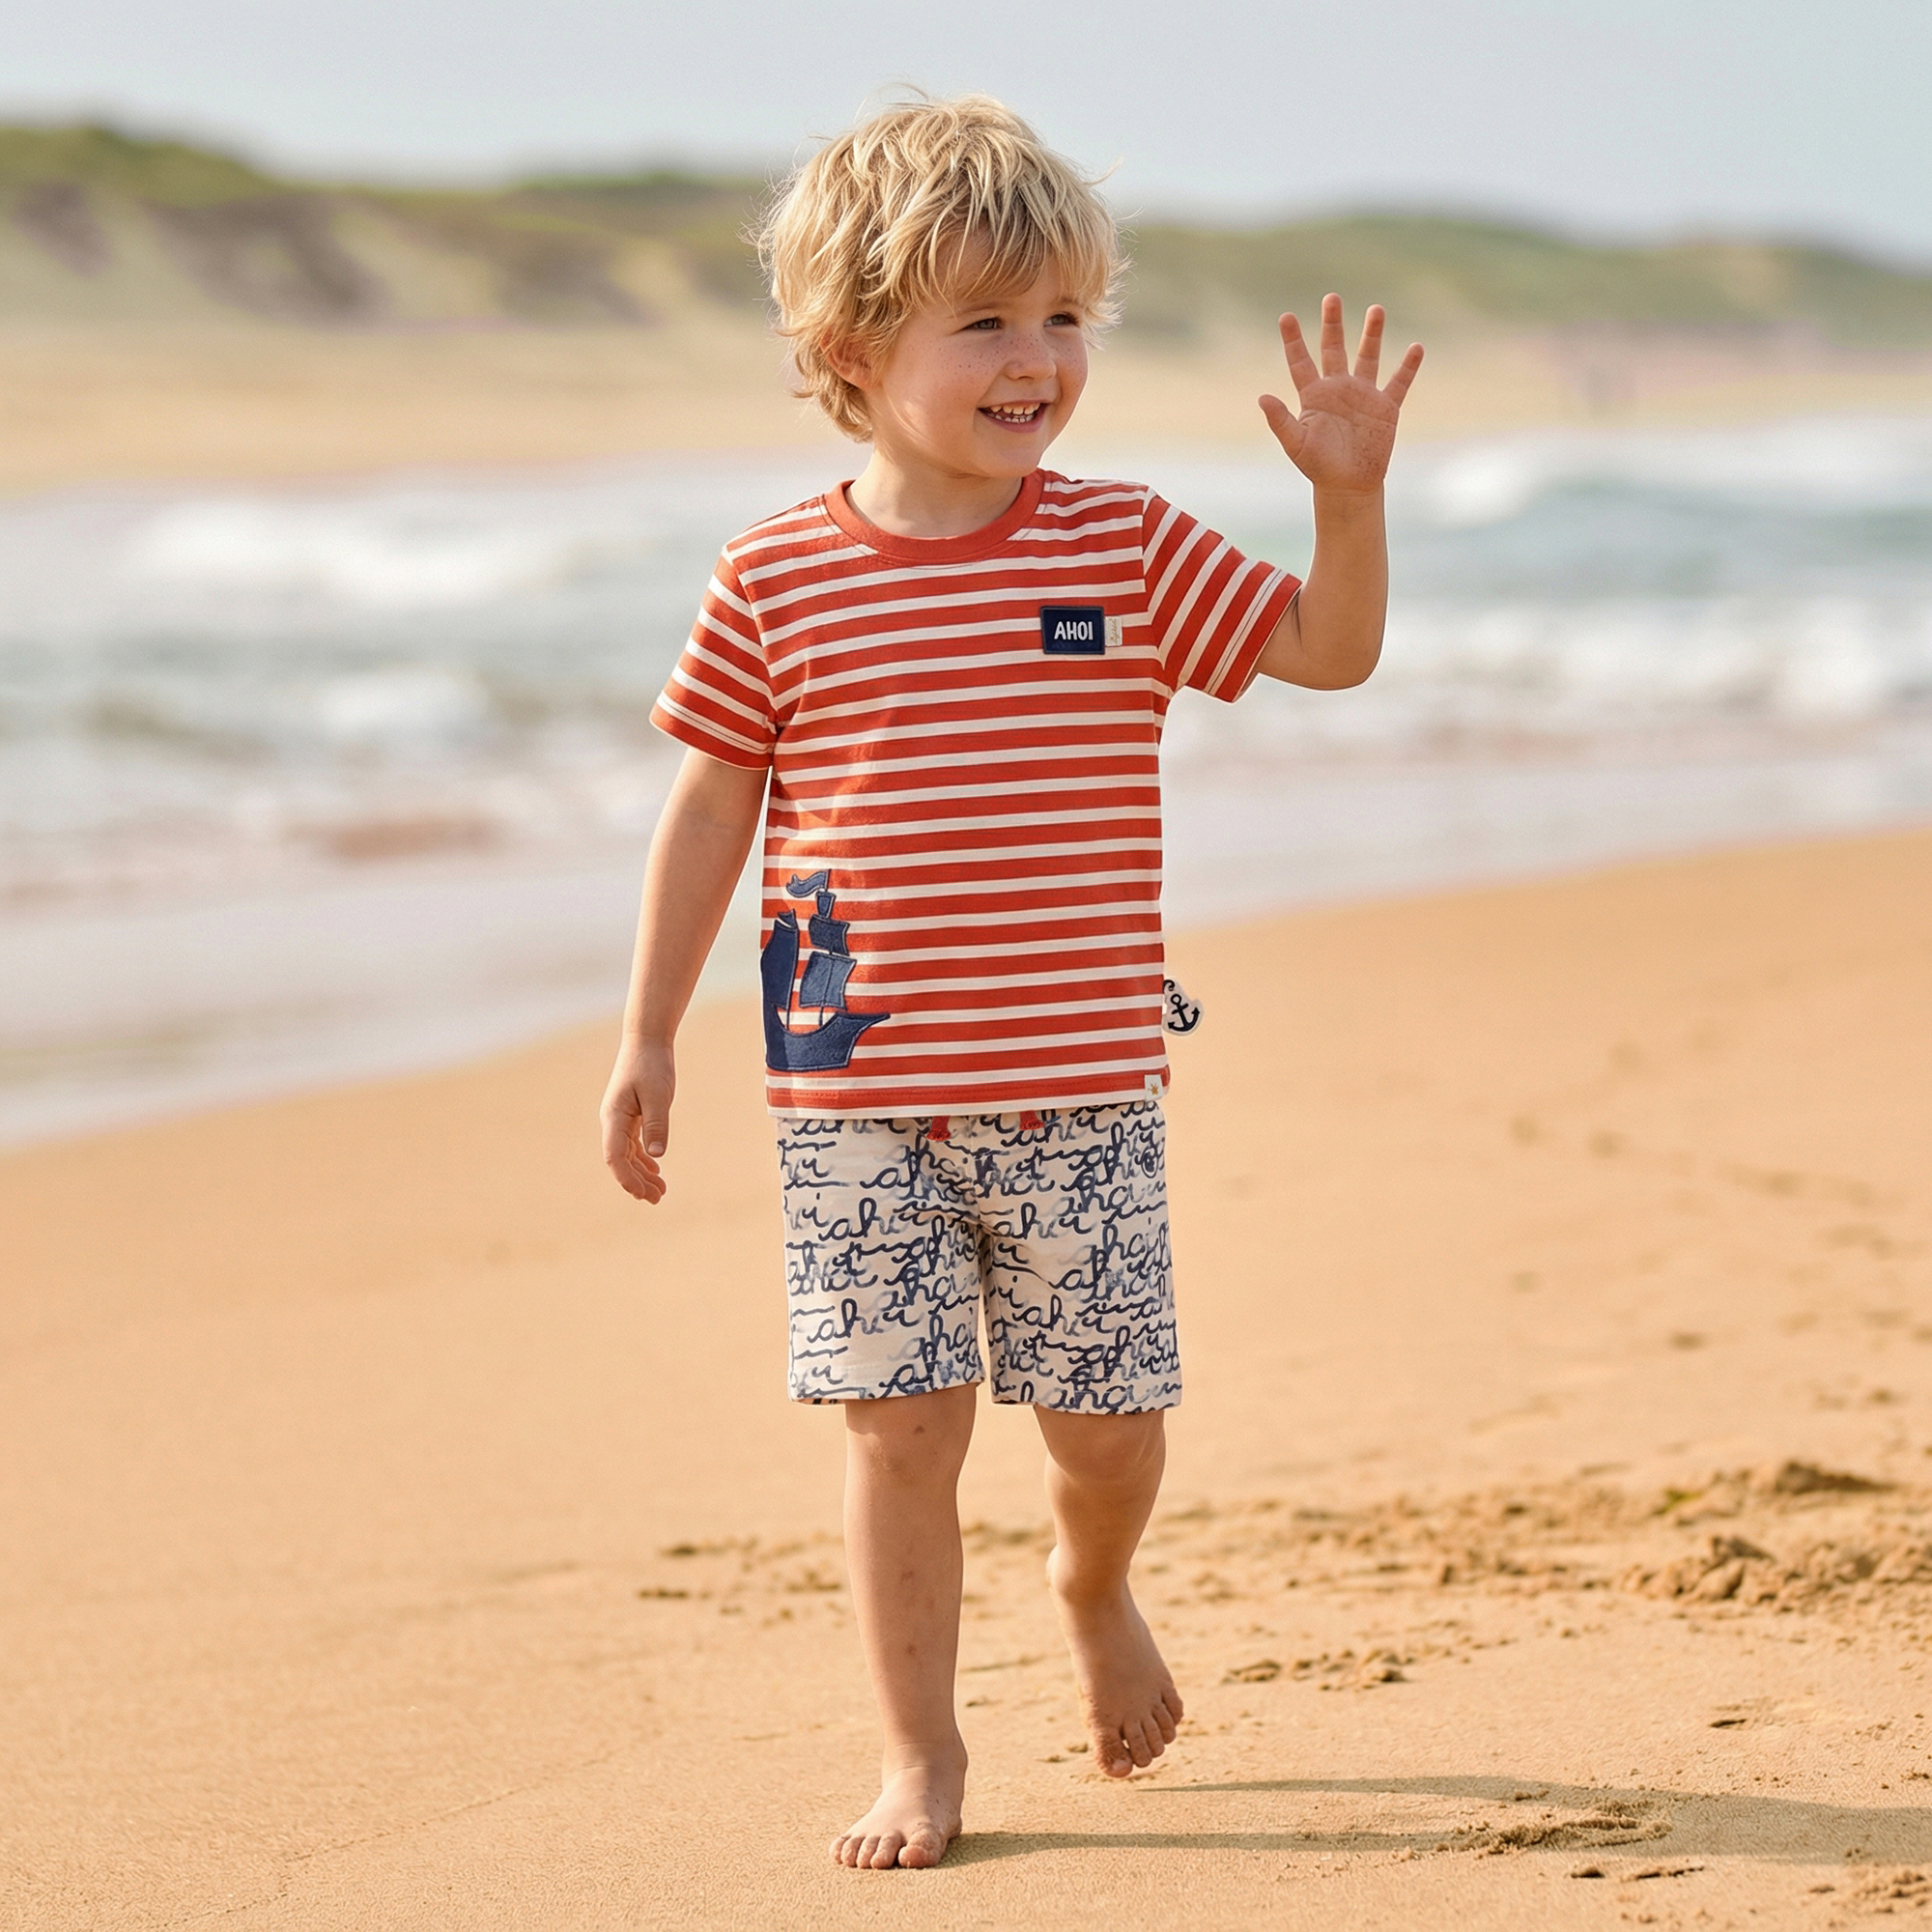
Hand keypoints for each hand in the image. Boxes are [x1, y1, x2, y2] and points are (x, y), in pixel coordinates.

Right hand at [601, 1038, 673, 1202]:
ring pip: (628, 1154)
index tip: (641, 1194)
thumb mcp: (658, 1095)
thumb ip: (657, 1124)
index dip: (626, 1178)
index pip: (614, 1156)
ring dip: (642, 1173)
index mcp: (614, 1117)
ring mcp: (621, 1118)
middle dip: (637, 1182)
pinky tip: (656, 1169)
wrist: (647, 1040)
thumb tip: (656, 1155)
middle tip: (657, 1199)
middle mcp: (613, 1121)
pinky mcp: (632, 1114)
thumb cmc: (651, 1064)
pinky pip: (634, 1143)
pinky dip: (644, 1158)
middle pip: (621, 1160)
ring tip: (660, 1191)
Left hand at [1259, 295, 1422, 496]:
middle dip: (1333, 324)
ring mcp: (1363, 396)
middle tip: (1331, 298)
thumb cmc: (1318, 467)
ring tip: (1376, 309)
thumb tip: (1262, 397)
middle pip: (1335, 349)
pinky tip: (1416, 348)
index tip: (1286, 317)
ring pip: (1368, 357)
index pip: (1301, 362)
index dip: (1293, 340)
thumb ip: (1280, 420)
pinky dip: (1408, 367)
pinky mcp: (1385, 408)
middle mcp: (1338, 389)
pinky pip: (1399, 383)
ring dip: (1372, 334)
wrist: (1348, 486)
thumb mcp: (1296, 444)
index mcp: (1314, 396)